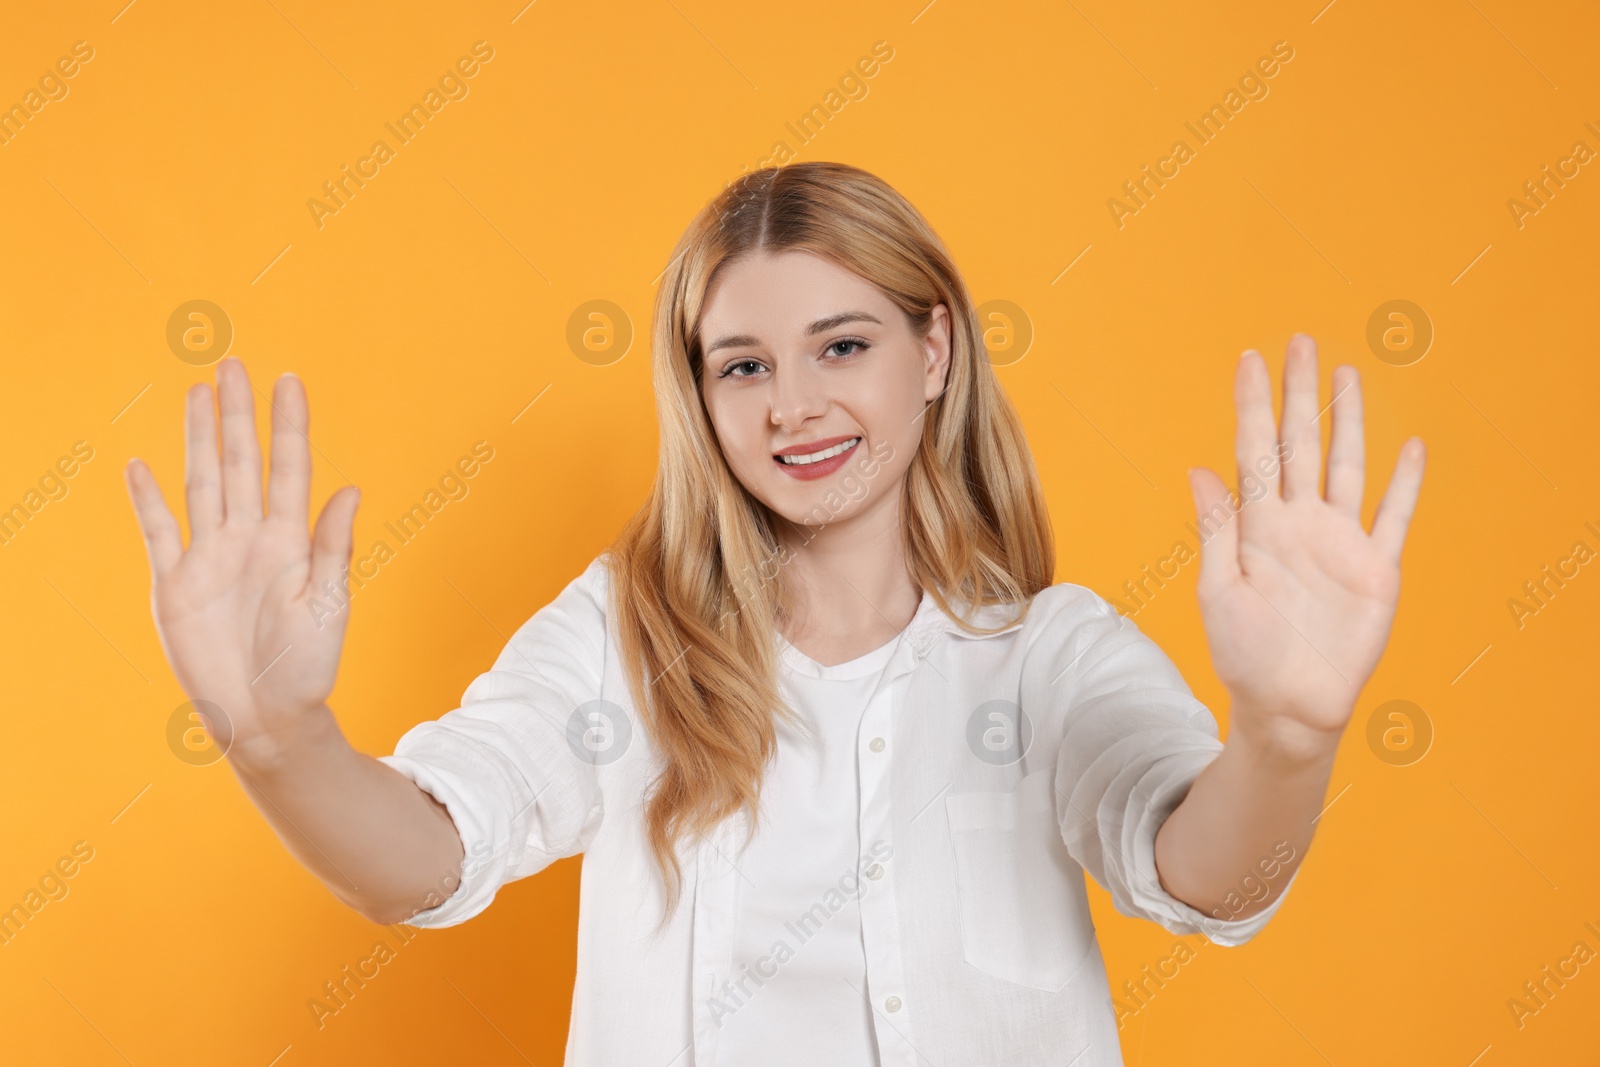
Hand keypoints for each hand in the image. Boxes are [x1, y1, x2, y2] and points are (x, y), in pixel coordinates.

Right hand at [125, 358, 359, 765]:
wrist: (267, 716)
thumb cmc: (308, 666)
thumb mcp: (328, 604)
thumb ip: (333, 546)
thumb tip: (351, 490)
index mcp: (291, 542)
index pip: (290, 469)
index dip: (288, 426)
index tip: (289, 380)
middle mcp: (249, 540)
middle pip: (240, 464)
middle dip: (237, 416)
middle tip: (234, 366)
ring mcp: (210, 558)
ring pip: (202, 484)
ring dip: (198, 440)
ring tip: (197, 394)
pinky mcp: (176, 585)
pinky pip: (159, 533)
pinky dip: (147, 500)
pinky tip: (140, 466)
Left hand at [1186, 334, 1425, 761]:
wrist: (1287, 705)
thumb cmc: (1242, 653)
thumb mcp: (1220, 589)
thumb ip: (1217, 527)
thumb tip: (1198, 466)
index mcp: (1256, 525)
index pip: (1253, 450)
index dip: (1251, 404)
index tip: (1248, 359)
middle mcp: (1299, 522)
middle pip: (1300, 443)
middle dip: (1299, 394)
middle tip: (1299, 342)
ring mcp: (1339, 541)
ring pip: (1347, 465)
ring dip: (1348, 420)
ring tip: (1346, 374)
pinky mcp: (1376, 569)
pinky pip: (1394, 517)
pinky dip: (1405, 482)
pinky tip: (1411, 446)